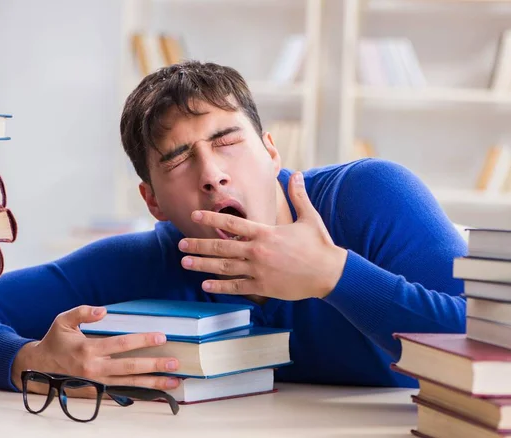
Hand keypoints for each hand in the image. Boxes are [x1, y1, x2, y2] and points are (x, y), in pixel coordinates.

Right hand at [11, 305, 180, 395]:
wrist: (38, 368)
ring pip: (130, 384)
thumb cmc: (55, 341)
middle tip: (174, 363)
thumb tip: (103, 310)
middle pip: (130, 367)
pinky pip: (122, 392)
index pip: (121, 344)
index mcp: (88, 349)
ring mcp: (97, 383)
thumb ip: (82, 312)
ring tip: (173, 381)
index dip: (142, 340)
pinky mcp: (98, 392)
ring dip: (153, 383)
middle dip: (154, 366)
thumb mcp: (63, 321)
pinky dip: (140, 392)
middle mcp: (95, 369)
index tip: (161, 337)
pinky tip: (157, 391)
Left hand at [178, 171, 347, 299]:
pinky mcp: (263, 286)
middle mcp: (258, 251)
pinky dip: (220, 286)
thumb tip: (297, 174)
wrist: (329, 273)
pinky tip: (205, 285)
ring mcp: (259, 270)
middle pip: (221, 247)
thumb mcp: (309, 218)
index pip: (232, 223)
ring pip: (224, 267)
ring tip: (185, 263)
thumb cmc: (319, 245)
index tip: (194, 216)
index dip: (211, 219)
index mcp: (266, 232)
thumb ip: (298, 196)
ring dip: (202, 265)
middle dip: (198, 245)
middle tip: (180, 245)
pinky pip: (237, 287)